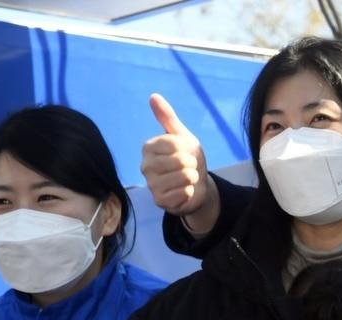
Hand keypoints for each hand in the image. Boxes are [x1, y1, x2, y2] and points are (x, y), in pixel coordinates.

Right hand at [141, 93, 218, 233]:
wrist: (197, 186)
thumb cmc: (188, 159)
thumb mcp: (182, 136)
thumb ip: (168, 118)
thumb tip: (154, 96)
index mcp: (149, 147)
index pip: (174, 143)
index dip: (188, 148)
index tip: (187, 151)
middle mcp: (145, 165)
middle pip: (180, 161)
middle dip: (192, 164)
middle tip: (189, 167)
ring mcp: (151, 184)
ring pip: (183, 177)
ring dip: (192, 178)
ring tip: (187, 179)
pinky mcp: (160, 201)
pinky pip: (183, 193)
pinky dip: (189, 192)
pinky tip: (185, 191)